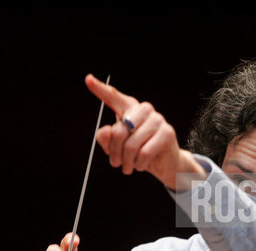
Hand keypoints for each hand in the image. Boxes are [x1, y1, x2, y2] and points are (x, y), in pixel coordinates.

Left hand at [85, 74, 205, 189]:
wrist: (163, 163)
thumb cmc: (139, 152)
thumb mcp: (117, 147)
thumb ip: (106, 139)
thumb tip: (106, 131)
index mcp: (130, 109)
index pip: (113, 97)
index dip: (100, 89)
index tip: (88, 79)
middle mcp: (144, 109)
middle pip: (119, 131)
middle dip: (115, 151)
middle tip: (116, 162)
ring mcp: (157, 119)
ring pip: (132, 144)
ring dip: (127, 161)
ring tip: (128, 166)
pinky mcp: (167, 132)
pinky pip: (145, 152)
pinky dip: (139, 164)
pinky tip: (140, 165)